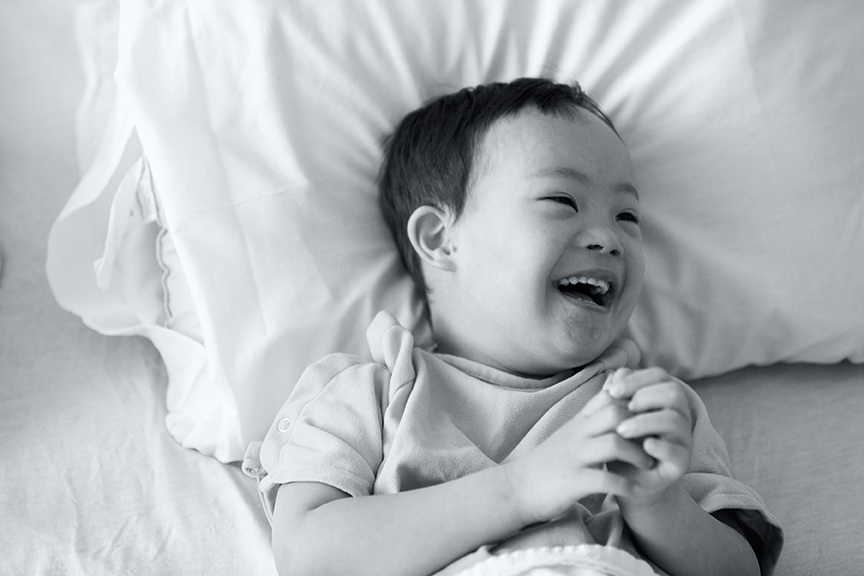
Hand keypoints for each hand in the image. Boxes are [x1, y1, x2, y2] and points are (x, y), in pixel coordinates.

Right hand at [504, 387, 655, 524]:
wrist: (516, 488)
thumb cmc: (548, 462)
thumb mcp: (569, 433)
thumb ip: (591, 416)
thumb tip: (612, 394)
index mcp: (578, 422)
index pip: (610, 396)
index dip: (634, 403)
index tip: (649, 417)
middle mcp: (577, 435)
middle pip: (616, 414)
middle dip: (640, 426)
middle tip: (654, 440)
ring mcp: (575, 457)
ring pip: (614, 444)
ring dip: (638, 455)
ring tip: (648, 464)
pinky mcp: (573, 482)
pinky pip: (606, 480)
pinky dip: (625, 485)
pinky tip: (634, 490)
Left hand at [604, 367, 692, 507]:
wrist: (624, 478)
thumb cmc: (621, 440)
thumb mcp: (616, 415)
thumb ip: (618, 394)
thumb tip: (615, 377)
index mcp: (665, 399)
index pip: (660, 375)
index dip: (637, 379)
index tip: (612, 391)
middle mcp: (679, 416)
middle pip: (674, 392)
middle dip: (645, 396)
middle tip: (624, 408)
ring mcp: (682, 440)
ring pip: (674, 420)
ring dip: (644, 422)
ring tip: (622, 430)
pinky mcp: (681, 463)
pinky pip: (676, 451)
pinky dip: (660, 446)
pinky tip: (643, 447)